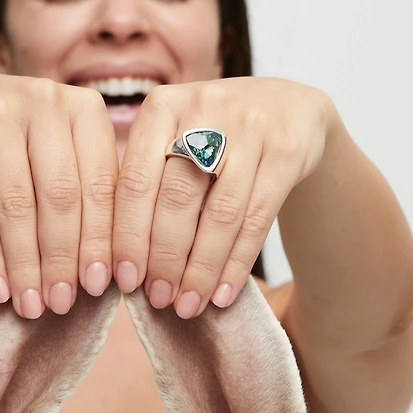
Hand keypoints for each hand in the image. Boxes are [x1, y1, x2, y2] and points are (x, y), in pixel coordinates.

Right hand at [0, 73, 116, 317]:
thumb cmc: (24, 148)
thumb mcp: (63, 156)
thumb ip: (87, 200)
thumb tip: (106, 277)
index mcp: (85, 109)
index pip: (100, 185)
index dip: (101, 240)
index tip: (100, 287)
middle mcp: (44, 100)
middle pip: (59, 195)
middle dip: (62, 258)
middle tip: (62, 304)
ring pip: (16, 204)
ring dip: (24, 264)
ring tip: (30, 305)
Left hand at [112, 77, 333, 316]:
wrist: (290, 108)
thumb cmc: (215, 137)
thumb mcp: (176, 139)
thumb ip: (149, 185)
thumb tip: (121, 264)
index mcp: (161, 107)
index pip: (136, 181)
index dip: (128, 236)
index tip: (124, 281)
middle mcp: (204, 107)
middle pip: (177, 198)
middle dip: (164, 258)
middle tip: (158, 299)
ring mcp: (250, 126)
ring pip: (220, 213)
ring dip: (201, 268)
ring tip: (188, 305)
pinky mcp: (288, 149)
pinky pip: (258, 218)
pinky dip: (237, 262)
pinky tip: (224, 294)